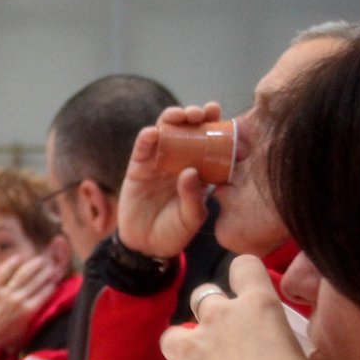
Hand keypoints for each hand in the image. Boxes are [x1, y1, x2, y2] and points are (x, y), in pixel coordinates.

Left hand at [0, 254, 62, 350]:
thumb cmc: (3, 342)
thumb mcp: (25, 333)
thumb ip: (34, 320)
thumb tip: (44, 311)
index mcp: (30, 311)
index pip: (46, 292)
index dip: (52, 283)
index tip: (55, 278)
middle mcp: (20, 300)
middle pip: (38, 280)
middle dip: (46, 271)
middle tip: (50, 265)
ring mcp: (5, 293)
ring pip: (23, 274)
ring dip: (34, 265)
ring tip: (40, 260)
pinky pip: (3, 273)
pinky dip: (11, 264)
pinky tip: (18, 258)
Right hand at [116, 104, 221, 259]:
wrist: (146, 246)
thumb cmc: (174, 232)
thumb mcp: (191, 218)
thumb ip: (194, 197)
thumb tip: (191, 171)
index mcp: (199, 169)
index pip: (209, 142)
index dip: (215, 126)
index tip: (221, 117)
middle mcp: (179, 161)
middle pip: (187, 130)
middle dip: (194, 116)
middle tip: (202, 113)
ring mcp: (157, 162)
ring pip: (164, 132)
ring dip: (171, 119)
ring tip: (180, 116)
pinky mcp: (137, 169)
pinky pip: (141, 149)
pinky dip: (146, 138)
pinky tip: (152, 133)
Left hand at [160, 255, 327, 359]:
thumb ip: (295, 352)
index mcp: (258, 305)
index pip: (243, 265)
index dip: (244, 277)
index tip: (247, 294)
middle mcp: (219, 316)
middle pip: (204, 296)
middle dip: (213, 315)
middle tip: (227, 341)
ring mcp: (192, 345)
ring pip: (175, 332)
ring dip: (187, 345)